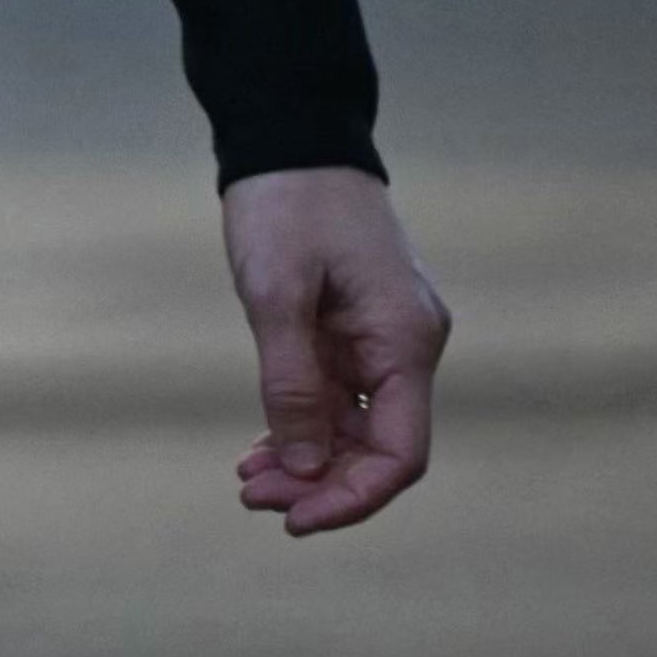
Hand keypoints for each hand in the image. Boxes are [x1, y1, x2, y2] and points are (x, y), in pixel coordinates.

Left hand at [222, 165, 446, 532]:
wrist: (294, 137)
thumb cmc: (286, 203)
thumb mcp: (275, 291)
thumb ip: (292, 382)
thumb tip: (305, 466)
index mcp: (404, 340)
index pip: (399, 452)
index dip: (352, 496)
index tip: (294, 519)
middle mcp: (408, 346)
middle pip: (379, 447)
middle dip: (321, 483)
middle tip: (252, 499)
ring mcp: (385, 337)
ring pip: (357, 427)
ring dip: (308, 460)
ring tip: (249, 483)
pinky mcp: (358, 328)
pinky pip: (341, 396)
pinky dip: (306, 425)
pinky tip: (264, 448)